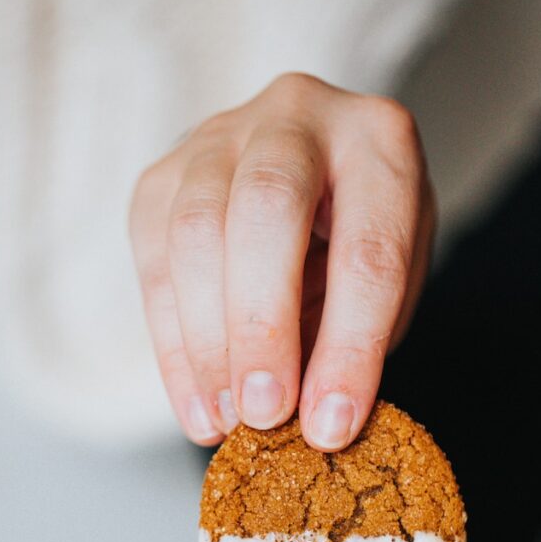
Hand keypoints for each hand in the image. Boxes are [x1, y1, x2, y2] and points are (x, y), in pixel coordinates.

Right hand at [129, 74, 432, 447]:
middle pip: (267, 208)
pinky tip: (199, 409)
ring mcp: (219, 136)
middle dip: (263, 325)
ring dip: (208, 343)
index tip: (332, 425)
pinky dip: (173, 349)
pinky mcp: (162, 176)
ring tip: (228, 422)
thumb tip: (312, 423)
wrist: (306, 182)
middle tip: (264, 414)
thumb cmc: (356, 244)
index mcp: (379, 142)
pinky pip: (154, 262)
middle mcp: (298, 116)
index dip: (350, 345)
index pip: (369, 248)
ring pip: (196, 230)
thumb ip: (354, 339)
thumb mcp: (387, 287)